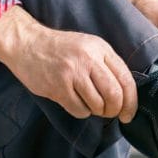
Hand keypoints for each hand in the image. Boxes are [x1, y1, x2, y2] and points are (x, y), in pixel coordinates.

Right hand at [0, 6, 137, 121]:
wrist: (26, 43)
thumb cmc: (59, 48)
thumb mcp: (87, 46)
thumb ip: (106, 64)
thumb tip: (125, 94)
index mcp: (100, 48)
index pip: (126, 79)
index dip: (131, 101)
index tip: (128, 114)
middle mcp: (88, 59)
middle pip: (114, 95)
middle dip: (115, 110)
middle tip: (110, 113)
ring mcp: (72, 73)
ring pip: (98, 105)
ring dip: (97, 112)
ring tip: (89, 104)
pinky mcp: (58, 87)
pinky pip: (79, 110)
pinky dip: (81, 112)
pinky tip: (75, 102)